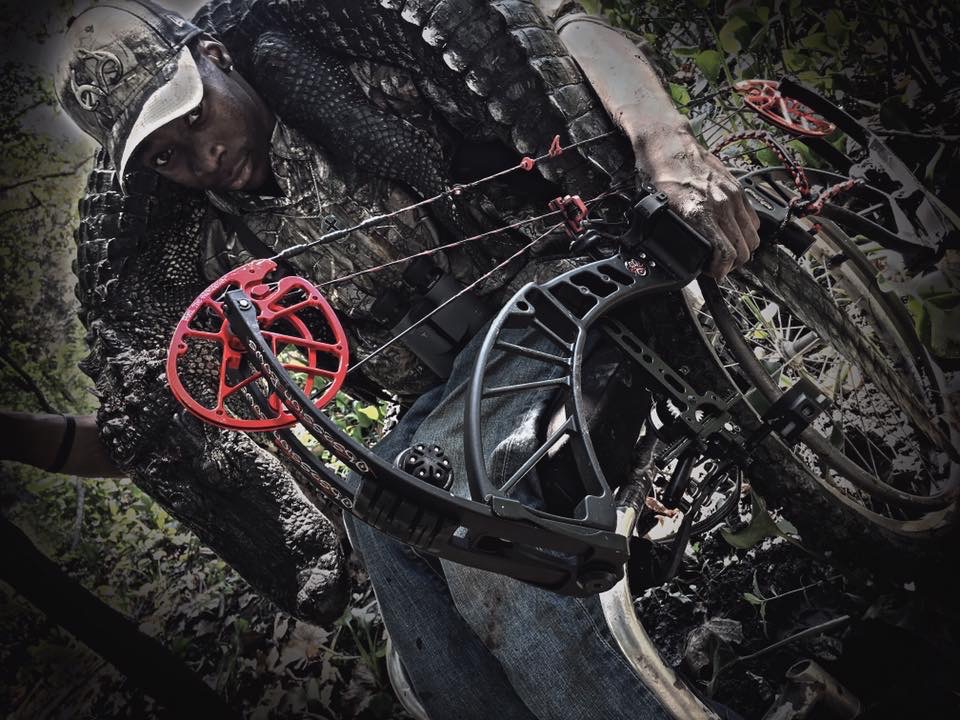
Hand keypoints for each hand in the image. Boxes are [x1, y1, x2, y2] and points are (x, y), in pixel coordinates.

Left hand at [640, 128, 760, 278]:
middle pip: (743, 249)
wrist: (669, 146)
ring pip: (752, 236)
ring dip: (742, 248)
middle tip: (720, 265)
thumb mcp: (660, 211)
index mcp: (700, 214)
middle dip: (732, 263)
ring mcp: (733, 196)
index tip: (714, 274)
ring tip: (728, 251)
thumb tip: (684, 255)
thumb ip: (677, 234)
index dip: (721, 270)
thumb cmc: (661, 176)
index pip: (726, 253)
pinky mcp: (738, 188)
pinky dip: (747, 230)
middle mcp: (721, 206)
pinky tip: (732, 232)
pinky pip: (753, 218)